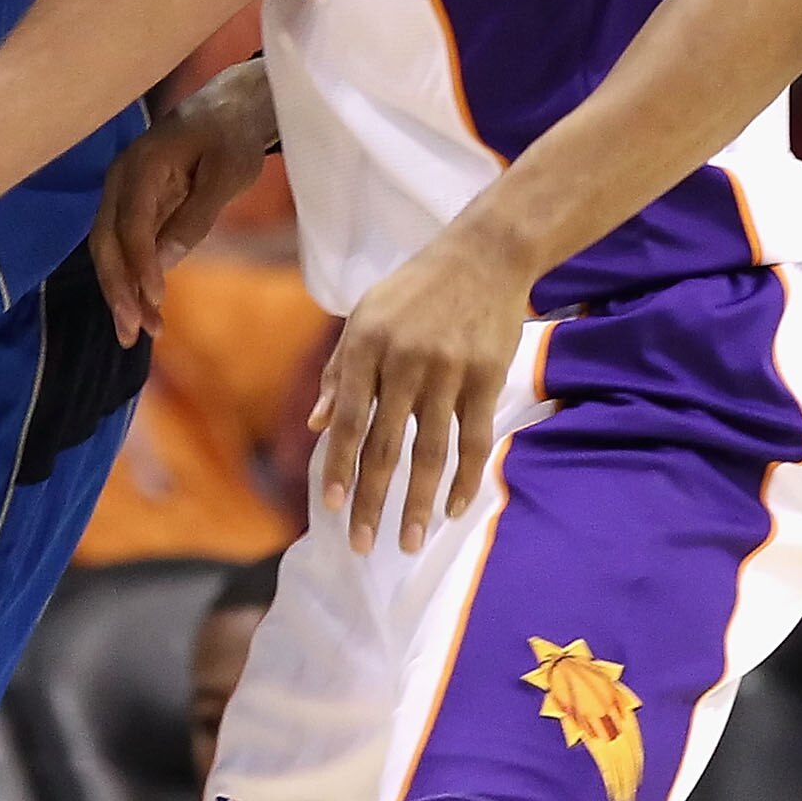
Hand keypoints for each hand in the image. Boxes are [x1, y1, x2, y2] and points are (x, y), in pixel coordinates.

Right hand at [93, 61, 275, 345]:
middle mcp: (121, 181)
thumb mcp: (227, 172)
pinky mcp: (137, 208)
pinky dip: (133, 279)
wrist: (230, 106)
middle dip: (117, 288)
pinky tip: (147, 310)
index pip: (130, 222)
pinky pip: (128, 247)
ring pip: (111, 249)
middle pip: (106, 241)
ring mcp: (125, 195)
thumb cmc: (232, 135)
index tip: (155, 298)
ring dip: (122, 292)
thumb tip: (166, 260)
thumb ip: (196, 215)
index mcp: (141, 166)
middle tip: (133, 332)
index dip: (139, 263)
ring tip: (139, 334)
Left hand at [310, 222, 534, 554]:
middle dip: (372, 499)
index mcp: (366, 344)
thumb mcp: (364, 316)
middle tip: (362, 544)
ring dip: (418, 503)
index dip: (339, 464)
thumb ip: (339, 371)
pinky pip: (474, 439)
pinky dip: (465, 479)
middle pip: (386, 444)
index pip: (349, 418)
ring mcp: (448, 370)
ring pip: (431, 452)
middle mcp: (404, 360)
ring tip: (408, 542)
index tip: (331, 506)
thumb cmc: (414, 290)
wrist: (482, 256)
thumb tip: (315, 424)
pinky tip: (453, 509)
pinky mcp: (486, 377)